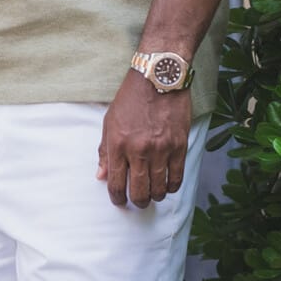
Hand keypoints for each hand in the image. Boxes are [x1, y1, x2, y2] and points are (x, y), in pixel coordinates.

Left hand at [97, 70, 191, 208]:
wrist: (158, 78)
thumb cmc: (131, 98)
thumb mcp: (110, 122)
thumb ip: (105, 151)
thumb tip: (101, 176)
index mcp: (118, 144)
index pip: (116, 184)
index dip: (117, 198)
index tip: (120, 201)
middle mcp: (139, 150)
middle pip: (139, 192)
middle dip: (137, 202)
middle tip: (138, 201)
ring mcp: (161, 150)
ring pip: (159, 189)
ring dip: (155, 196)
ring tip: (153, 193)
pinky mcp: (180, 146)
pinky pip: (177, 178)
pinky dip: (171, 187)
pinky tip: (167, 185)